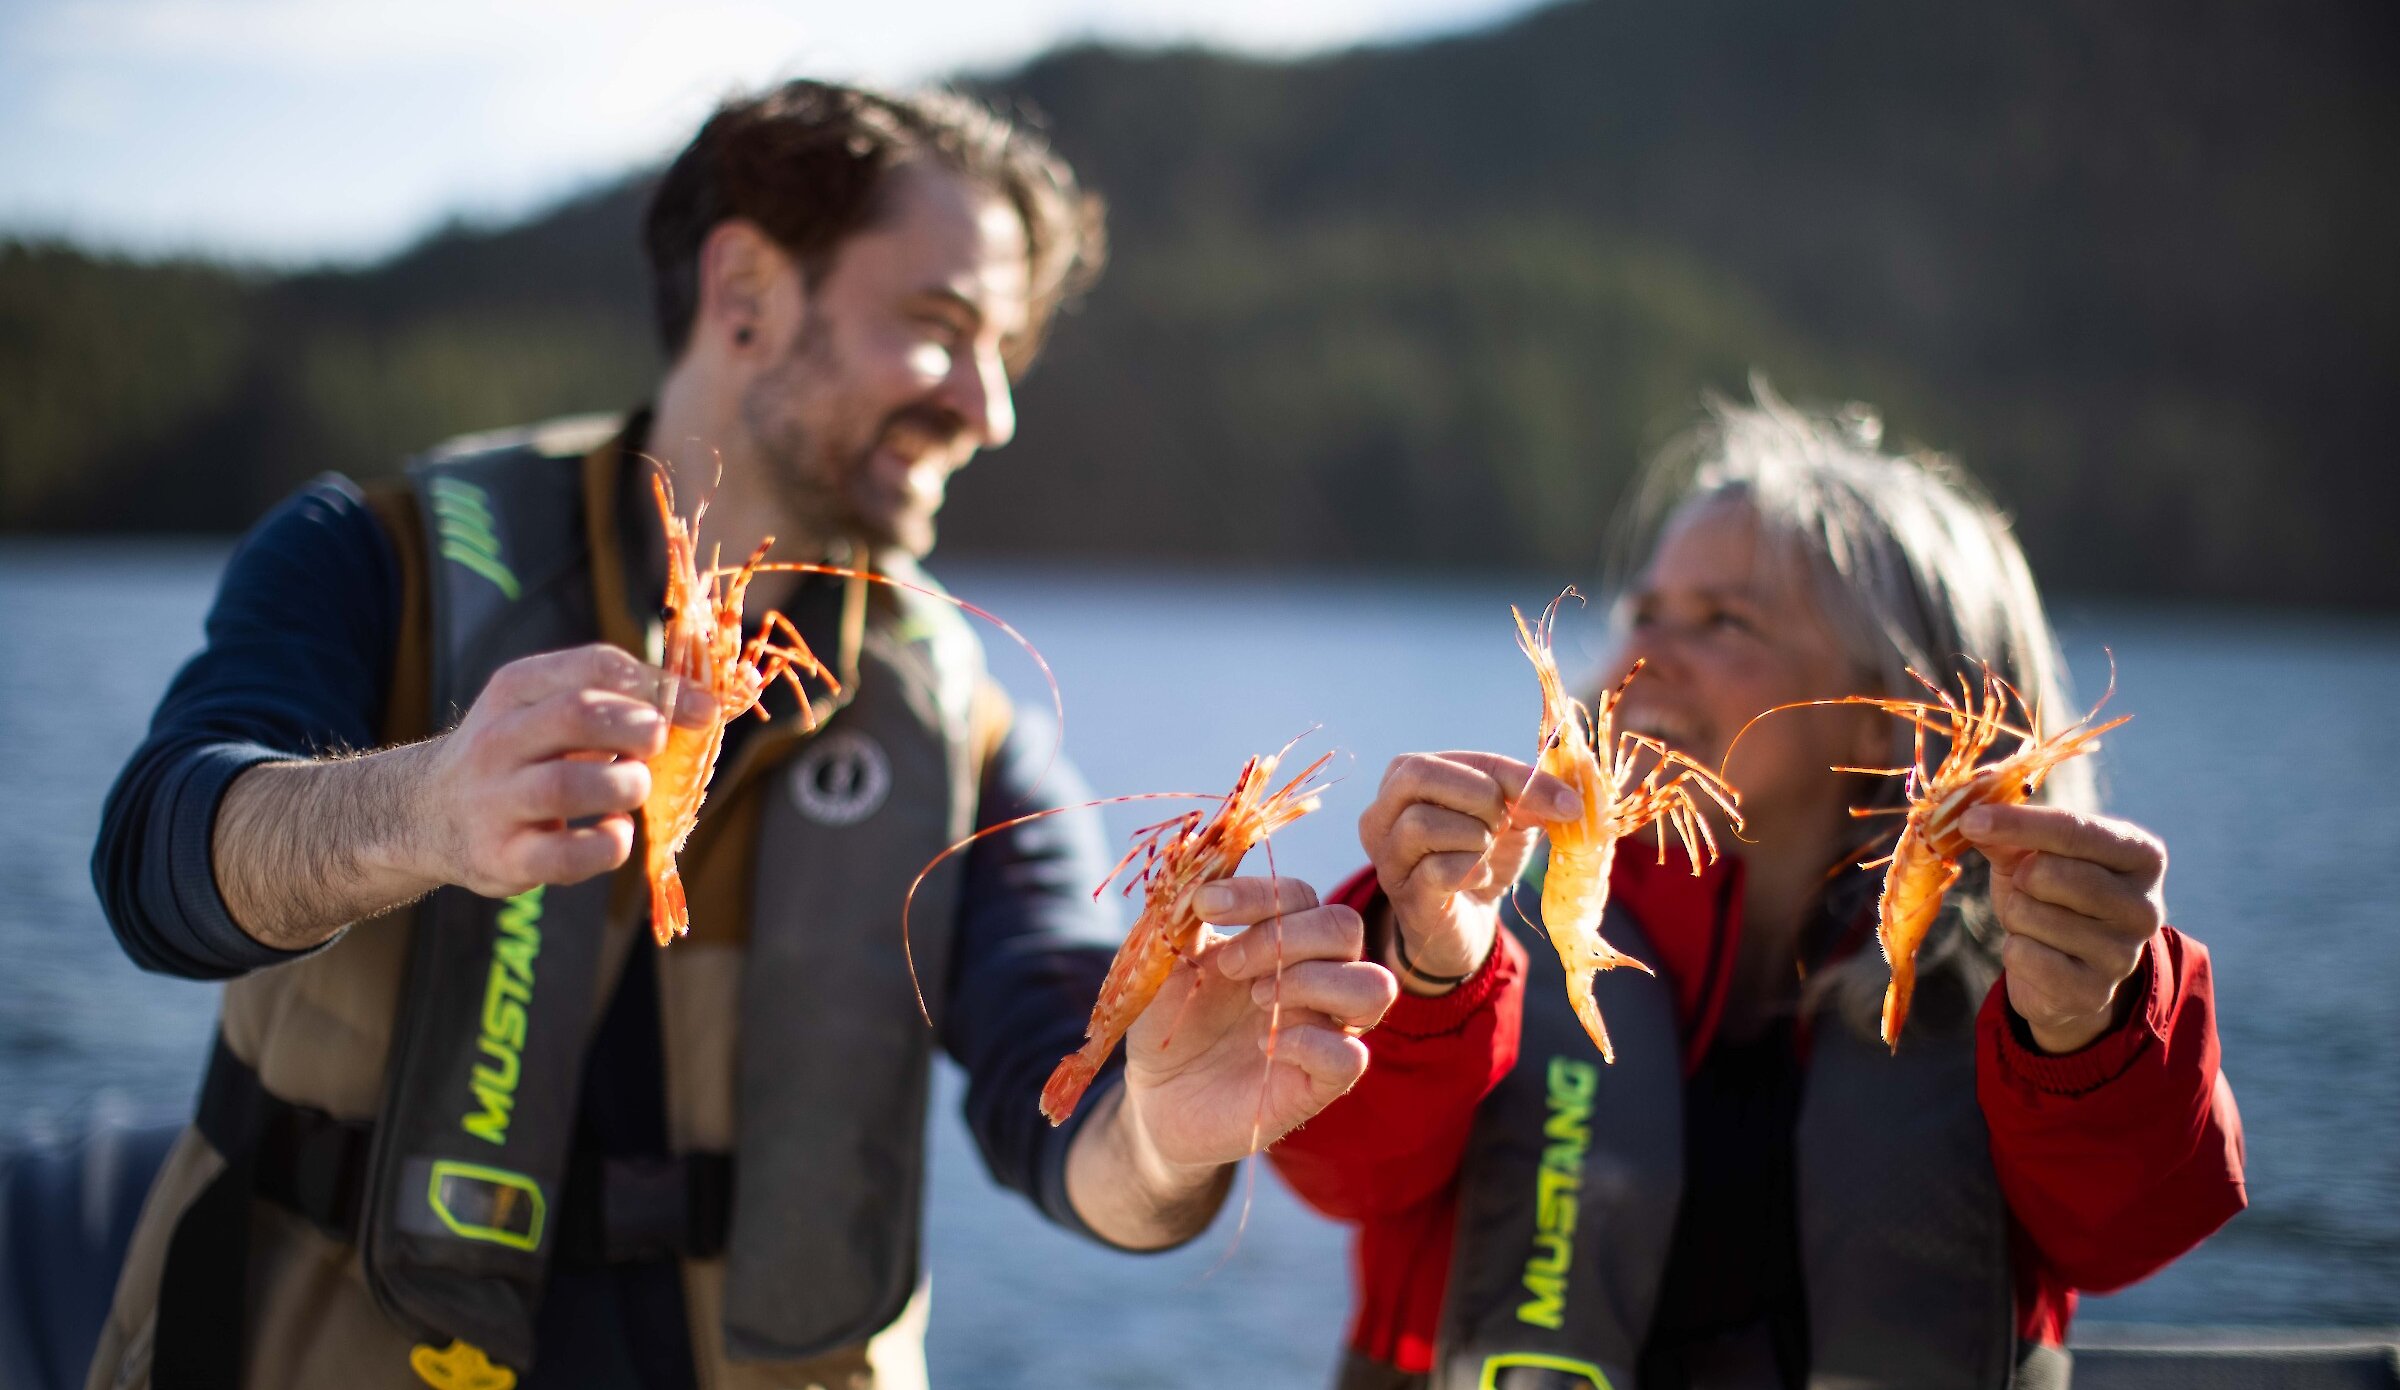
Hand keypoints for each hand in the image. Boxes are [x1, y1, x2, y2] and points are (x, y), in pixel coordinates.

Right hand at [402, 644, 714, 897]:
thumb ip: (615, 697)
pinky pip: (566, 855)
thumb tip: (703, 704)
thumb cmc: (518, 753)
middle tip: (659, 745)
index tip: (705, 711)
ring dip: (624, 785)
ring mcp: (496, 800)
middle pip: (577, 716)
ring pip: (568, 785)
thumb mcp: (546, 706)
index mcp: (516, 688)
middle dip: (639, 728)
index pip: (594, 666)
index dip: (660, 687)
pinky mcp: (503, 858)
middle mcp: (499, 739)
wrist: (428, 813)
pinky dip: (608, 844)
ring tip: (635, 787)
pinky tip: (615, 832)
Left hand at [1116, 876, 1395, 1173]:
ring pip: (1373, 987)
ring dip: (1314, 981)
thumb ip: (1184, 917)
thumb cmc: (1169, 1022)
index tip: (1203, 905)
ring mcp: (1324, 1030)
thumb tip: (1195, 866)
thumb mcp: (1166, 963)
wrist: (1156, 1095)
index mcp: (1282, 940)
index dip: (1255, 893)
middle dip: (1285, 936)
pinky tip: (1265, 1043)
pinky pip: (1350, 1057)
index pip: (1298, 895)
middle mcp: (1316, 978)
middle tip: (1229, 965)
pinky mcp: (1318, 1084)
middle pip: (1345, 928)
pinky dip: (1310, 1042)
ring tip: (1258, 997)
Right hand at [1357, 752, 1579, 993]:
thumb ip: (1532, 795)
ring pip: (1421, 823)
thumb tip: (1571, 801)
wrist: (1467, 922)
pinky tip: (1479, 878)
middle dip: (1478, 798)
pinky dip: (1471, 871)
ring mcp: (1387, 857)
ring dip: (1474, 837)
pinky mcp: (1405, 897)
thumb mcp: (1508, 815)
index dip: (1518, 779)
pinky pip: (1437, 871)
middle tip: (1501, 824)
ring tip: (1484, 851)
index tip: (1566, 804)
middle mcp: (1382, 812)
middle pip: (1419, 775)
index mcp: (1407, 777)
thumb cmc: (1480, 855)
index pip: (1462, 760)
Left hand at [1959, 803, 2167, 1054]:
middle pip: (2048, 872)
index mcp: (2142, 856)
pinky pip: (2023, 956)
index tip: (1971, 819)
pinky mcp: (2094, 992)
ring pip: (2030, 914)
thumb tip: (1970, 815)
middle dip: (2019, 879)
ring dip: (2015, 916)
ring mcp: (2123, 954)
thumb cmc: (2051, 898)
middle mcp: (2144, 905)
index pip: (2075, 829)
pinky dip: (2014, 950)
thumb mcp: (2032, 856)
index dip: (2018, 823)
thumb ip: (2007, 834)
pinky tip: (2038, 955)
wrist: (2066, 974)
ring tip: (2037, 924)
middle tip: (2028, 888)